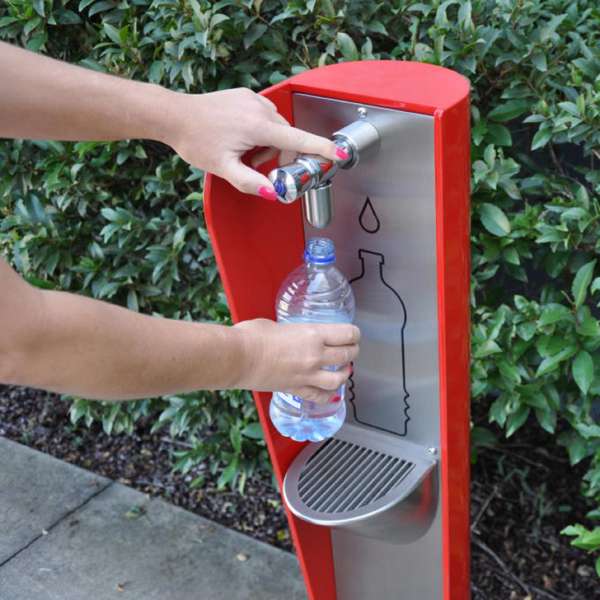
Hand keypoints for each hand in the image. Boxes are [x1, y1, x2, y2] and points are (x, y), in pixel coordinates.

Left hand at [161, 88, 340, 198]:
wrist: (174, 115)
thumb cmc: (196, 140)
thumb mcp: (223, 168)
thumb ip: (251, 182)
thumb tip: (274, 193)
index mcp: (258, 126)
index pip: (299, 140)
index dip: (322, 149)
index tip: (341, 153)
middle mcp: (259, 108)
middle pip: (287, 137)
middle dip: (279, 155)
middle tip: (257, 166)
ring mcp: (252, 99)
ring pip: (276, 127)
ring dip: (269, 143)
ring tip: (244, 152)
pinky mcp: (245, 95)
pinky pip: (264, 116)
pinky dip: (260, 130)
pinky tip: (239, 137)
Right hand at [233, 318, 359, 403]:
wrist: (238, 358)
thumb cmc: (252, 337)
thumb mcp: (277, 324)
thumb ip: (291, 331)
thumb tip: (291, 334)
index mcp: (313, 335)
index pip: (348, 334)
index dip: (354, 334)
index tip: (353, 334)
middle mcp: (315, 356)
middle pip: (347, 356)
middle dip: (352, 352)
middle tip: (351, 350)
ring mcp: (307, 375)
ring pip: (339, 379)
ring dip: (345, 374)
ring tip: (344, 371)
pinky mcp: (296, 389)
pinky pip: (319, 396)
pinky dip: (328, 395)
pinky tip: (329, 393)